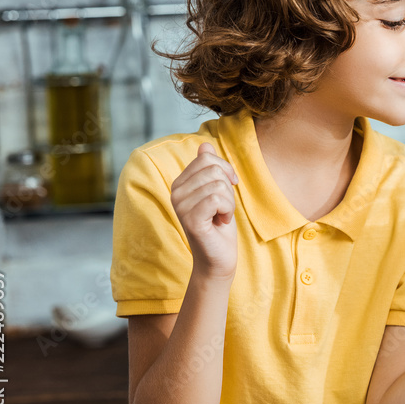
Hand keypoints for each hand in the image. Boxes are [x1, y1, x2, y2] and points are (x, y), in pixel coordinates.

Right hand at [170, 143, 239, 281]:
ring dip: (229, 203)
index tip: (227, 190)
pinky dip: (228, 211)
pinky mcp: (191, 219)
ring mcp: (181, 206)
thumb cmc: (219, 224)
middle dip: (228, 189)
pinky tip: (220, 222)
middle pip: (214, 170)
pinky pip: (218, 200)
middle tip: (222, 208)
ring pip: (219, 185)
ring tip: (220, 216)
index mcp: (180, 183)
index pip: (207, 158)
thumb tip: (205, 145)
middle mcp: (175, 192)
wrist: (218, 258)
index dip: (225, 171)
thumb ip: (209, 169)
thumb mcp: (217, 192)